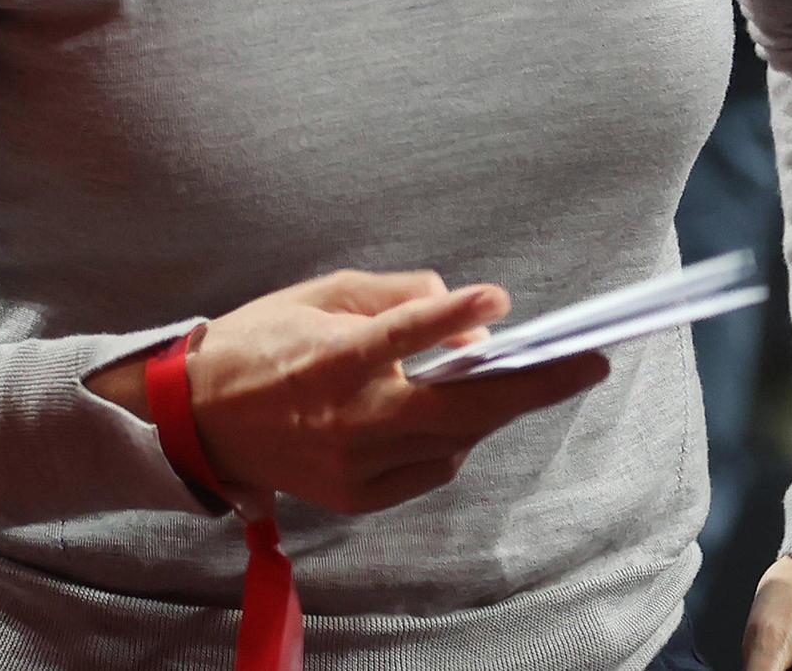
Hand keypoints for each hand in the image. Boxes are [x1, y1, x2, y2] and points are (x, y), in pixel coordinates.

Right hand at [93, 269, 606, 515]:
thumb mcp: (322, 294)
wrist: (200, 419)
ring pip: (453, 442)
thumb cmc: (265, 340)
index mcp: (330, 361)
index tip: (501, 298)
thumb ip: (395, 298)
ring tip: (532, 377)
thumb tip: (466, 317)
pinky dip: (452, 438)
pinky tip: (457, 410)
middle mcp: (346, 421)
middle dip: (532, 387)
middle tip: (590, 363)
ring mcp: (354, 468)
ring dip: (493, 409)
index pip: (403, 337)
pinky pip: (430, 468)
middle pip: (457, 409)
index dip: (453, 317)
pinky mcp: (357, 497)